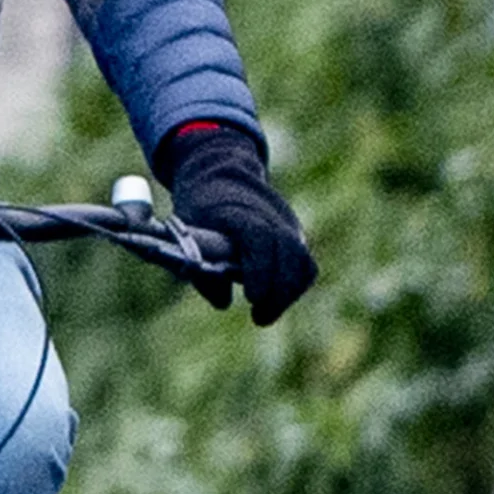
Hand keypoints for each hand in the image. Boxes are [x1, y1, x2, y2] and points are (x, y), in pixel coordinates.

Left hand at [156, 121, 318, 325]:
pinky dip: (295, 287)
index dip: (259, 269)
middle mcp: (271, 217)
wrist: (222, 176)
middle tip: (259, 317)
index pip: (260, 238)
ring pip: (303, 263)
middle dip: (278, 293)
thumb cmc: (200, 209)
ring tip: (264, 314)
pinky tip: (275, 301)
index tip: (252, 298)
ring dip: (288, 294)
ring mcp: (287, 226)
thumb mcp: (187, 233)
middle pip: (289, 255)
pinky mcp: (296, 238)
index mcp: (239, 211)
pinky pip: (306, 266)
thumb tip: (224, 302)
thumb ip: (201, 268)